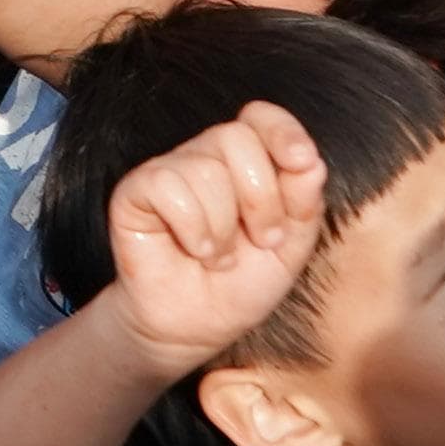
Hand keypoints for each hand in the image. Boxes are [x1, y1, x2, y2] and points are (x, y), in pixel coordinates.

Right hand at [97, 102, 331, 362]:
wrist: (196, 327)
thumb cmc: (241, 285)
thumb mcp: (291, 248)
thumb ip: (304, 203)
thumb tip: (310, 162)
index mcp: (246, 162)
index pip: (260, 118)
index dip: (282, 131)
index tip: (303, 162)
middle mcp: (205, 157)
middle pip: (237, 138)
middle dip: (261, 198)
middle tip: (262, 240)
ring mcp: (168, 171)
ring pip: (205, 168)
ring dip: (224, 228)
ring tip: (221, 256)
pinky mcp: (134, 192)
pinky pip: (168, 186)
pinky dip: (193, 228)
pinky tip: (195, 250)